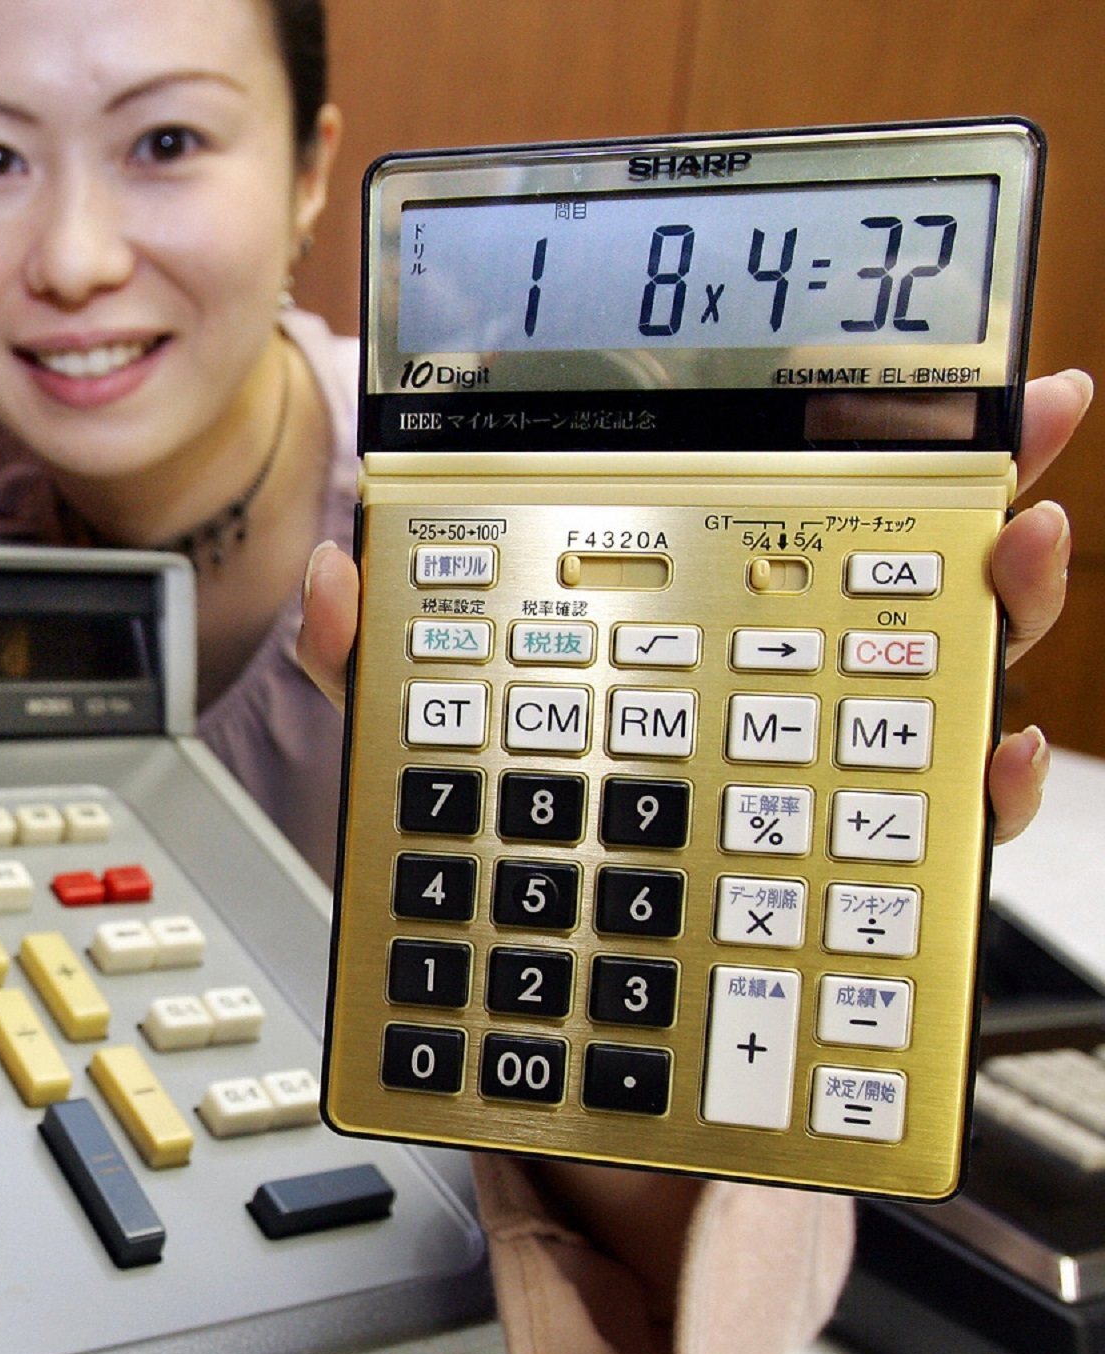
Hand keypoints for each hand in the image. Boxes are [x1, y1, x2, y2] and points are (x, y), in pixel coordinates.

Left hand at [299, 369, 1091, 844]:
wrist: (500, 977)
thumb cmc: (478, 834)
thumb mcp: (415, 734)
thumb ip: (378, 656)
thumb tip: (336, 575)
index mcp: (672, 628)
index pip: (776, 514)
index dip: (868, 438)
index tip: (947, 376)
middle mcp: (758, 688)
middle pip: (888, 581)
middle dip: (969, 502)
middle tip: (1016, 444)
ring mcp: (803, 778)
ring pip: (930, 687)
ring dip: (994, 614)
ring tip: (1015, 562)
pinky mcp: (828, 881)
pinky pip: (922, 837)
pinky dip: (976, 795)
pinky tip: (993, 755)